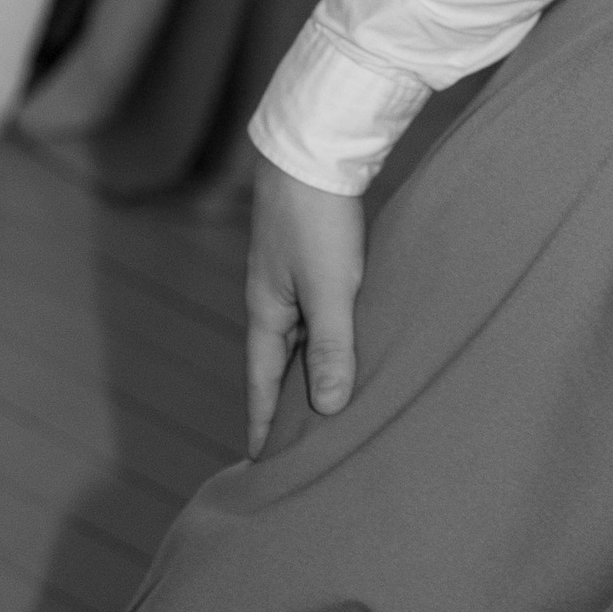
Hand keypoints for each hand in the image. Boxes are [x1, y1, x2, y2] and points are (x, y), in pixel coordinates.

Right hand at [244, 159, 367, 456]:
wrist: (314, 147)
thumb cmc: (317, 218)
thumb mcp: (329, 288)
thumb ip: (330, 347)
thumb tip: (325, 408)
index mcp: (267, 312)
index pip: (263, 383)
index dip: (264, 423)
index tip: (261, 464)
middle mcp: (274, 299)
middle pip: (281, 364)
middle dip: (287, 404)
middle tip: (298, 446)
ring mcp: (294, 277)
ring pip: (303, 337)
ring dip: (313, 368)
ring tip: (328, 404)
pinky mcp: (317, 256)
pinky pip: (322, 311)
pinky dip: (332, 336)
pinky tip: (351, 343)